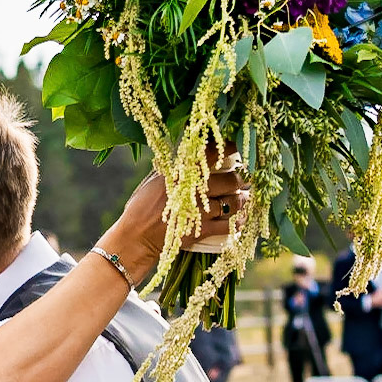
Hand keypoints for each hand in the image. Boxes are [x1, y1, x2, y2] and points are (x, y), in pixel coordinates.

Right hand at [101, 152, 249, 281]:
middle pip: (231, 180)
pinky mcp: (202, 231)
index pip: (211, 154)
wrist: (136, 237)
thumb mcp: (154, 180)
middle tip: (245, 178)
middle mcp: (193, 190)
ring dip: (243, 200)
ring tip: (245, 197)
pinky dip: (239, 222)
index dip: (230, 147)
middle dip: (242, 179)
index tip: (240, 145)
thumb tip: (191, 154)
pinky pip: (230, 225)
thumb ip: (174, 168)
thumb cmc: (141, 206)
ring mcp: (199, 211)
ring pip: (234, 203)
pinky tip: (241, 218)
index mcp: (180, 173)